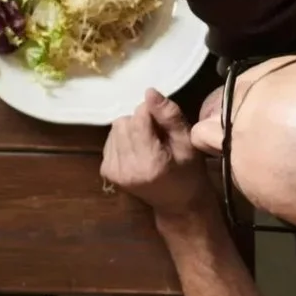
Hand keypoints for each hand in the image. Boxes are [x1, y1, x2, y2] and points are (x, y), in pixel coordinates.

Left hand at [101, 89, 220, 234]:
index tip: (164, 123)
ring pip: (115, 129)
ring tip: (149, 144)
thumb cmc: (189, 172)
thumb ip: (169, 116)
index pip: (138, 117)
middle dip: (140, 121)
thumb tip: (148, 91)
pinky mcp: (106, 171)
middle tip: (157, 135)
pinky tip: (138, 151)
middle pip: (124, 122)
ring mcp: (113, 171)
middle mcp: (126, 168)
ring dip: (131, 130)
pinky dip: (123, 140)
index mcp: (149, 161)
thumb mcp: (188, 142)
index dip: (151, 113)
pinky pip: (110, 140)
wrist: (178, 203)